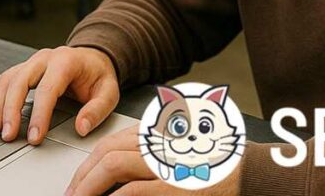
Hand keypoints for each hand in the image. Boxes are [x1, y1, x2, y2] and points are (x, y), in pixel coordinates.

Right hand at [0, 46, 118, 144]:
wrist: (93, 59)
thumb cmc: (98, 76)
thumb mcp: (109, 92)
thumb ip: (97, 110)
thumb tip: (81, 128)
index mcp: (66, 61)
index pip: (47, 89)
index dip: (39, 115)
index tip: (34, 137)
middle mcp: (45, 58)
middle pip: (20, 81)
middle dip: (11, 110)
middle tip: (9, 135)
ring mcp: (33, 62)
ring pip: (8, 79)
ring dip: (0, 105)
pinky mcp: (25, 69)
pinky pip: (6, 81)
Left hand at [66, 125, 240, 195]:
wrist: (253, 174)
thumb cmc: (219, 168)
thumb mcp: (181, 153)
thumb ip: (153, 155)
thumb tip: (120, 177)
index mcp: (161, 134)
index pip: (112, 142)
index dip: (89, 161)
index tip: (79, 178)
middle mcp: (161, 143)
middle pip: (106, 151)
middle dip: (82, 175)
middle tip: (71, 193)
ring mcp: (167, 163)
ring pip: (112, 165)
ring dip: (88, 186)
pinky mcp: (174, 187)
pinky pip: (134, 191)